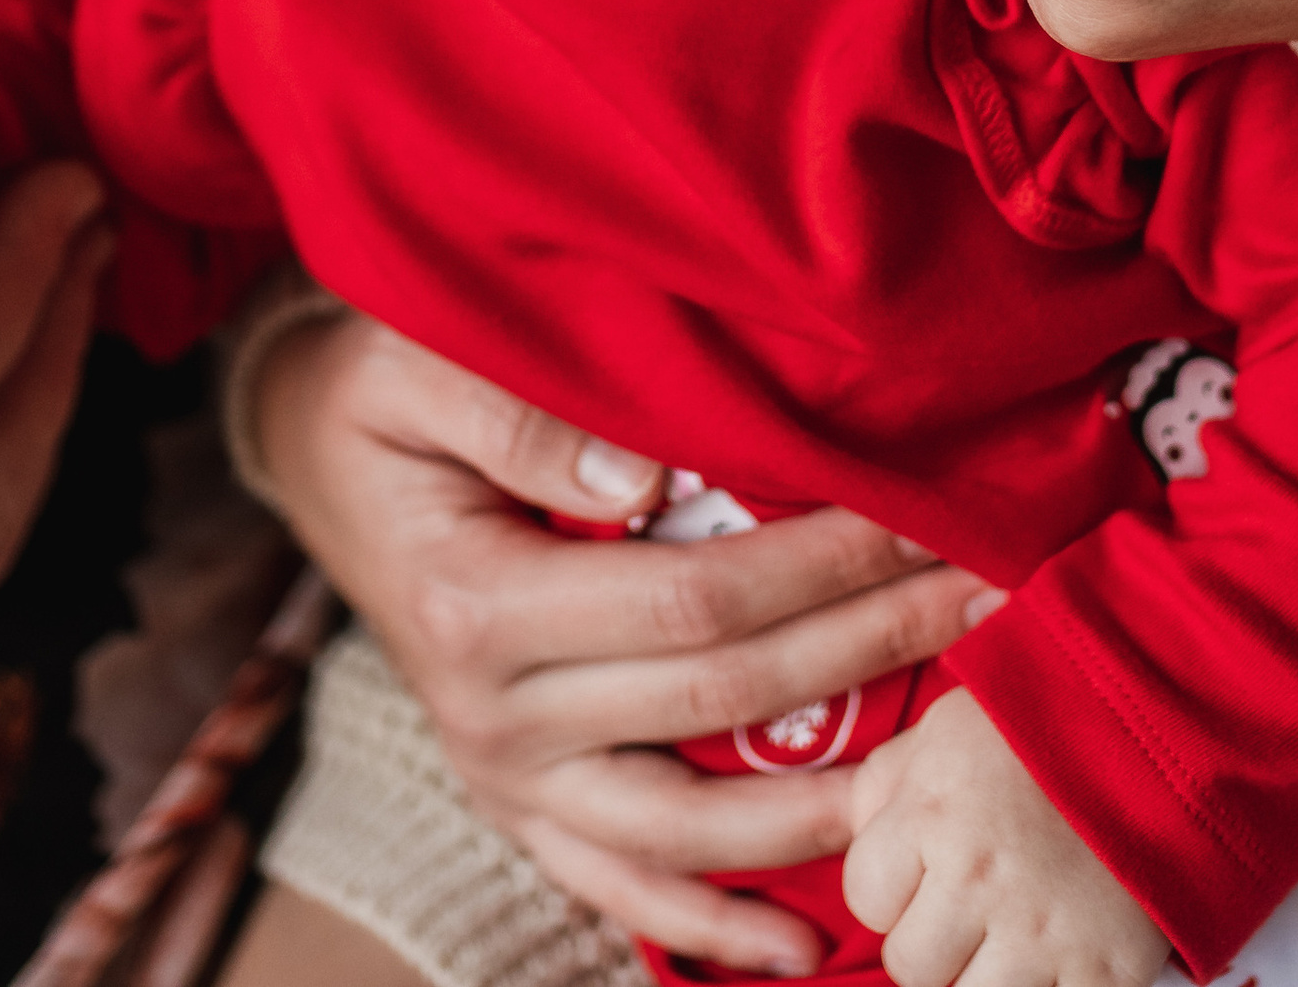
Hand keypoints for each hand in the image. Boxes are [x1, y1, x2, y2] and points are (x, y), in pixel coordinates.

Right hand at [248, 310, 990, 976]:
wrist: (308, 451)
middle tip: (988, 592)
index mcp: (479, 606)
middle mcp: (493, 716)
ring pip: (689, 825)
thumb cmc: (377, 391)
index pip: (697, 598)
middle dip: (871, 644)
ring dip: (828, 801)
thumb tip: (639, 483)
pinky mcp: (518, 802)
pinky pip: (618, 885)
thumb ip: (516, 416)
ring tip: (947, 759)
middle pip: (725, 701)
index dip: (824, 566)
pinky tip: (797, 945)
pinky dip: (708, 922)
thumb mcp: (415, 368)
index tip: (925, 517)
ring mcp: (505, 776)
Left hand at [843, 689, 1169, 986]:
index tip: (921, 864)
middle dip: (929, 938)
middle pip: (910, 966)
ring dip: (981, 974)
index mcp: (932, 813)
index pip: (864, 896)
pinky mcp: (1106, 973)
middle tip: (966, 903)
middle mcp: (979, 879)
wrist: (1164, 729)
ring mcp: (1044, 934)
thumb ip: (883, 784)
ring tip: (1007, 931)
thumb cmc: (1041, 724)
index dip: (888, 884)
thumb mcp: (945, 728)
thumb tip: (857, 838)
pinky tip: (1052, 956)